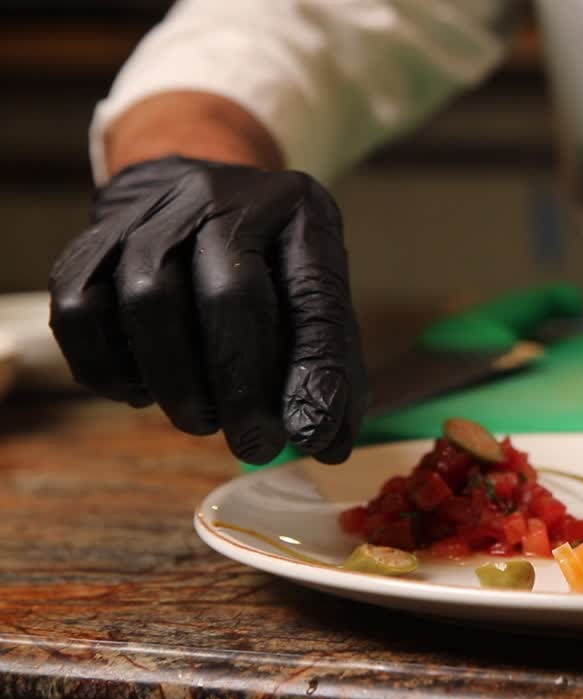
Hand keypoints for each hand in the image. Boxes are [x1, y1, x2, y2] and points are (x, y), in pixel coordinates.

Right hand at [50, 156, 366, 464]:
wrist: (196, 197)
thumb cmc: (269, 267)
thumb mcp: (315, 297)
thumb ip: (329, 367)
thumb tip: (326, 443)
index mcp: (298, 213)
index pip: (312, 292)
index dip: (315, 369)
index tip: (311, 434)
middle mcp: (223, 199)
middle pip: (228, 295)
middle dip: (241, 387)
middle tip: (254, 444)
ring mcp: (149, 213)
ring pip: (147, 299)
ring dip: (175, 382)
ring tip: (201, 420)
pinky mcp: (90, 241)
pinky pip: (81, 310)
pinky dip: (108, 368)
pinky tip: (143, 391)